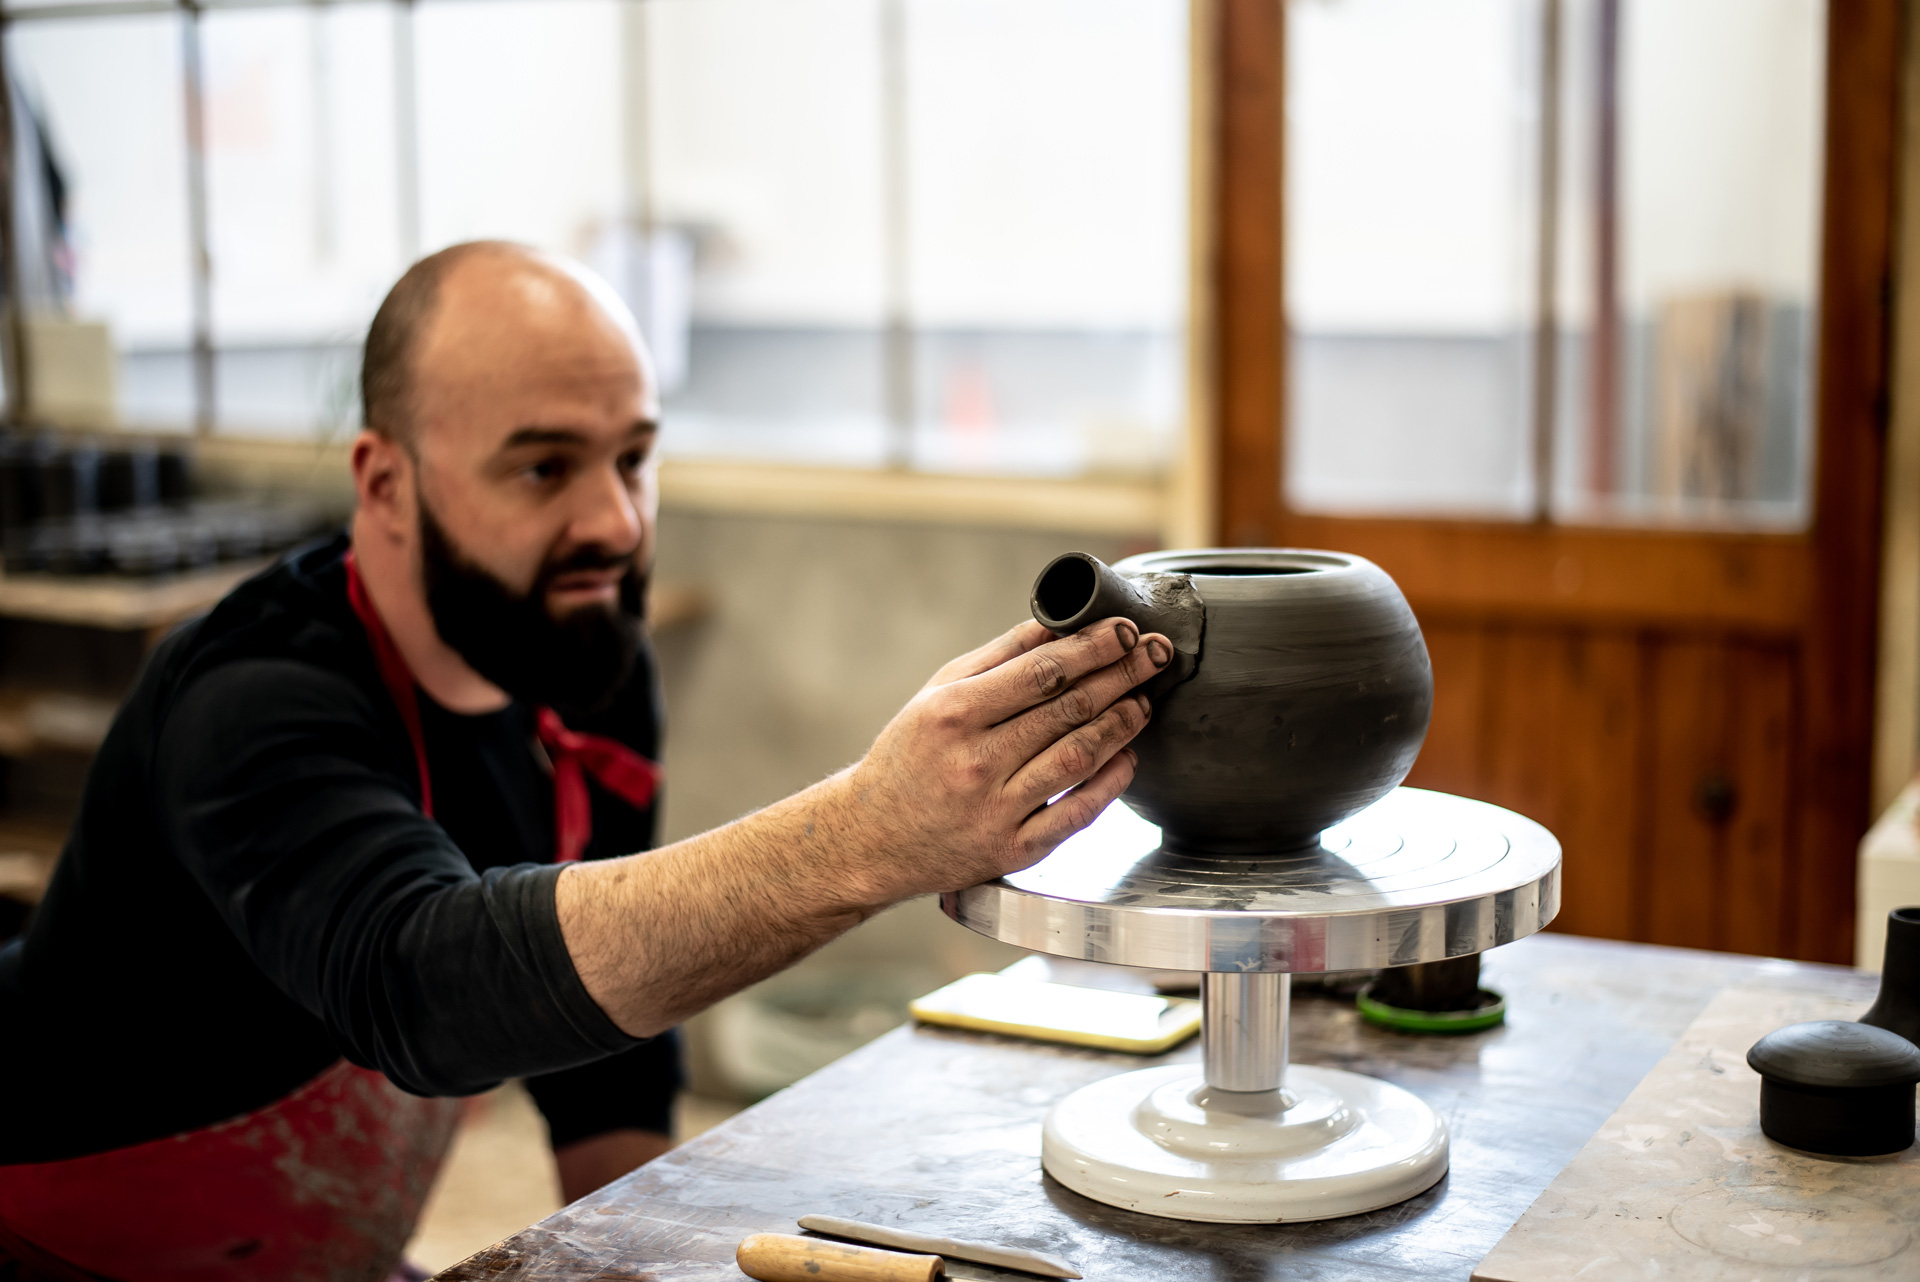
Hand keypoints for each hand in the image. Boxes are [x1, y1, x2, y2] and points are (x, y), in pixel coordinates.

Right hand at [823, 617, 1171, 902]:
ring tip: (1144, 702)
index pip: (1041, 673)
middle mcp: (975, 762)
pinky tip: (1128, 758)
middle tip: (1157, 654)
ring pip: (1077, 758)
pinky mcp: (1012, 851)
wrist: (871, 838)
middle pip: (1068, 710)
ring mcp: (996, 810)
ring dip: (1121, 725)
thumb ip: (998, 657)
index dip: (1092, 648)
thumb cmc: (908, 757)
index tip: (1126, 630)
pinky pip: (1075, 815)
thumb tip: (1057, 626)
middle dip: (1121, 676)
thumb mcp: (937, 694)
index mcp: (953, 714)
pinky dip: (1108, 784)